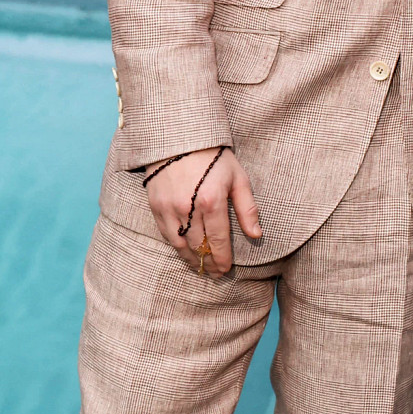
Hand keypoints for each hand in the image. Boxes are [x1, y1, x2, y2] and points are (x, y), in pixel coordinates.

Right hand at [144, 147, 260, 273]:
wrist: (181, 139)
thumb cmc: (215, 157)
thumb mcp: (238, 178)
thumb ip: (248, 208)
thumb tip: (257, 234)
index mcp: (212, 201)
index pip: (217, 240)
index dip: (222, 258)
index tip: (227, 270)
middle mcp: (189, 208)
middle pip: (198, 246)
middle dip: (208, 263)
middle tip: (215, 274)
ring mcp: (169, 208)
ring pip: (180, 244)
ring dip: (191, 259)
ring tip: (201, 269)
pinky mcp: (155, 206)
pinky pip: (165, 234)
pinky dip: (176, 247)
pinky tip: (184, 253)